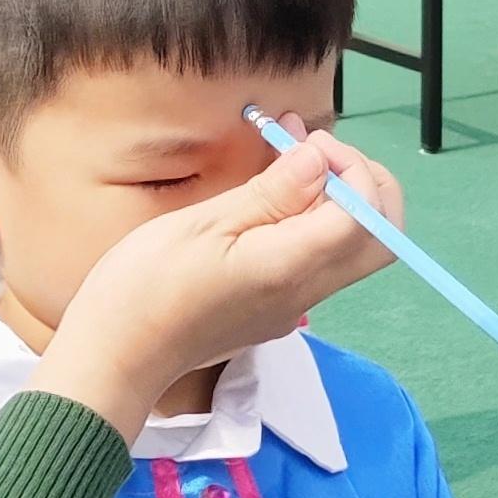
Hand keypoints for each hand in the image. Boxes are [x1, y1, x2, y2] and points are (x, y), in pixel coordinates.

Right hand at [39, 136, 398, 437]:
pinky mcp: (277, 310)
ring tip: (292, 161)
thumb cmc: (145, 284)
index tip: (309, 142)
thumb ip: (271, 194)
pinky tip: (276, 198)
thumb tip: (319, 161)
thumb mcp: (203, 224)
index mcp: (290, 268)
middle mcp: (306, 292)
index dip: (351, 168)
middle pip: (380, 240)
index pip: (364, 216)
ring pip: (354, 251)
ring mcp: (295, 306)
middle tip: (319, 152)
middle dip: (368, 185)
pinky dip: (317, 223)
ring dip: (341, 200)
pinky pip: (320, 262)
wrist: (117, 355)